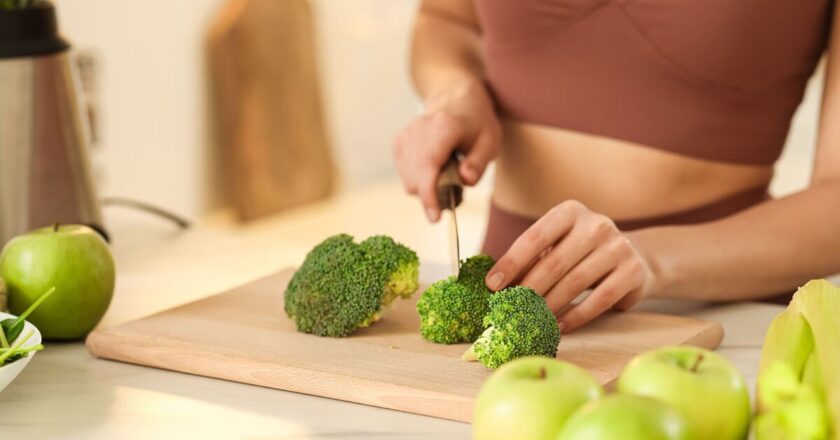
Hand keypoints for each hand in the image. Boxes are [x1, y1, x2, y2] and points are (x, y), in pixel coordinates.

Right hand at [393, 81, 499, 221]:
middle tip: (456, 192)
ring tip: (447, 175)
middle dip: (434, 196)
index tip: (435, 218)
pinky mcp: (398, 142)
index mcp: (444, 127)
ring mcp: (405, 135)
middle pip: (417, 179)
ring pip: (409, 180)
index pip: (429, 167)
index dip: (429, 196)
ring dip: (427, 189)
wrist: (456, 99)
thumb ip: (478, 163)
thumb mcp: (490, 142)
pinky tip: (434, 169)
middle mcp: (419, 130)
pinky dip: (419, 180)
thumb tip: (464, 181)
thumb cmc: (476, 123)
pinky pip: (405, 175)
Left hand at [484, 200, 655, 331]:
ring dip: (549, 306)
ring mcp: (618, 246)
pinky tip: (559, 327)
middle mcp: (597, 224)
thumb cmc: (582, 254)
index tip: (492, 285)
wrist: (636, 258)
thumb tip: (496, 286)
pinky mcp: (633, 271)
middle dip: (528, 289)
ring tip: (531, 321)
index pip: (535, 237)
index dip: (511, 262)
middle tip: (509, 310)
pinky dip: (576, 316)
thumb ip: (532, 260)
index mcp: (571, 212)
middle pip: (554, 262)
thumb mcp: (558, 247)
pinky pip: (600, 299)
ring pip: (575, 282)